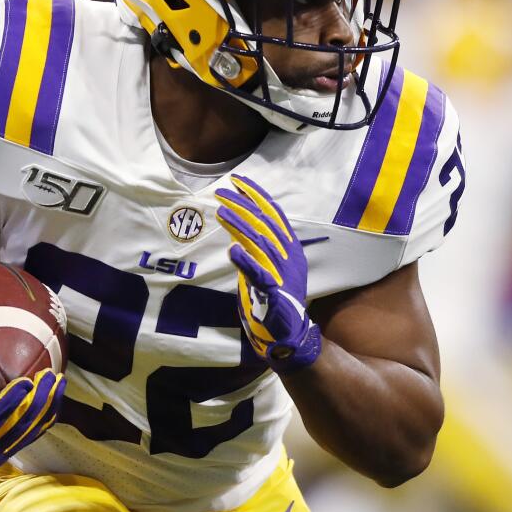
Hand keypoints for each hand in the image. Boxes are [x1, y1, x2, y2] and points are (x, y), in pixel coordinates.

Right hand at [0, 330, 64, 474]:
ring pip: (31, 432)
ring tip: (61, 382)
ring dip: (48, 407)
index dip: (13, 401)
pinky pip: (30, 434)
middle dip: (40, 401)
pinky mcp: (4, 452)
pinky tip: (54, 394)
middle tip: (52, 375)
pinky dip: (44, 415)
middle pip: (21, 426)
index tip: (28, 379)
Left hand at [215, 174, 320, 371]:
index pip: (273, 213)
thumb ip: (256, 242)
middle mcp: (288, 255)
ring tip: (220, 212)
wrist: (289, 330)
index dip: (255, 195)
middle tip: (221, 193)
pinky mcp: (274, 293)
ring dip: (239, 226)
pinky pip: (259, 273)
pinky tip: (232, 250)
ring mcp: (282, 273)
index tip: (238, 181)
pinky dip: (246, 261)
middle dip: (242, 205)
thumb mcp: (269, 262)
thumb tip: (237, 219)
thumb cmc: (276, 296)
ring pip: (259, 243)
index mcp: (290, 246)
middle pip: (264, 223)